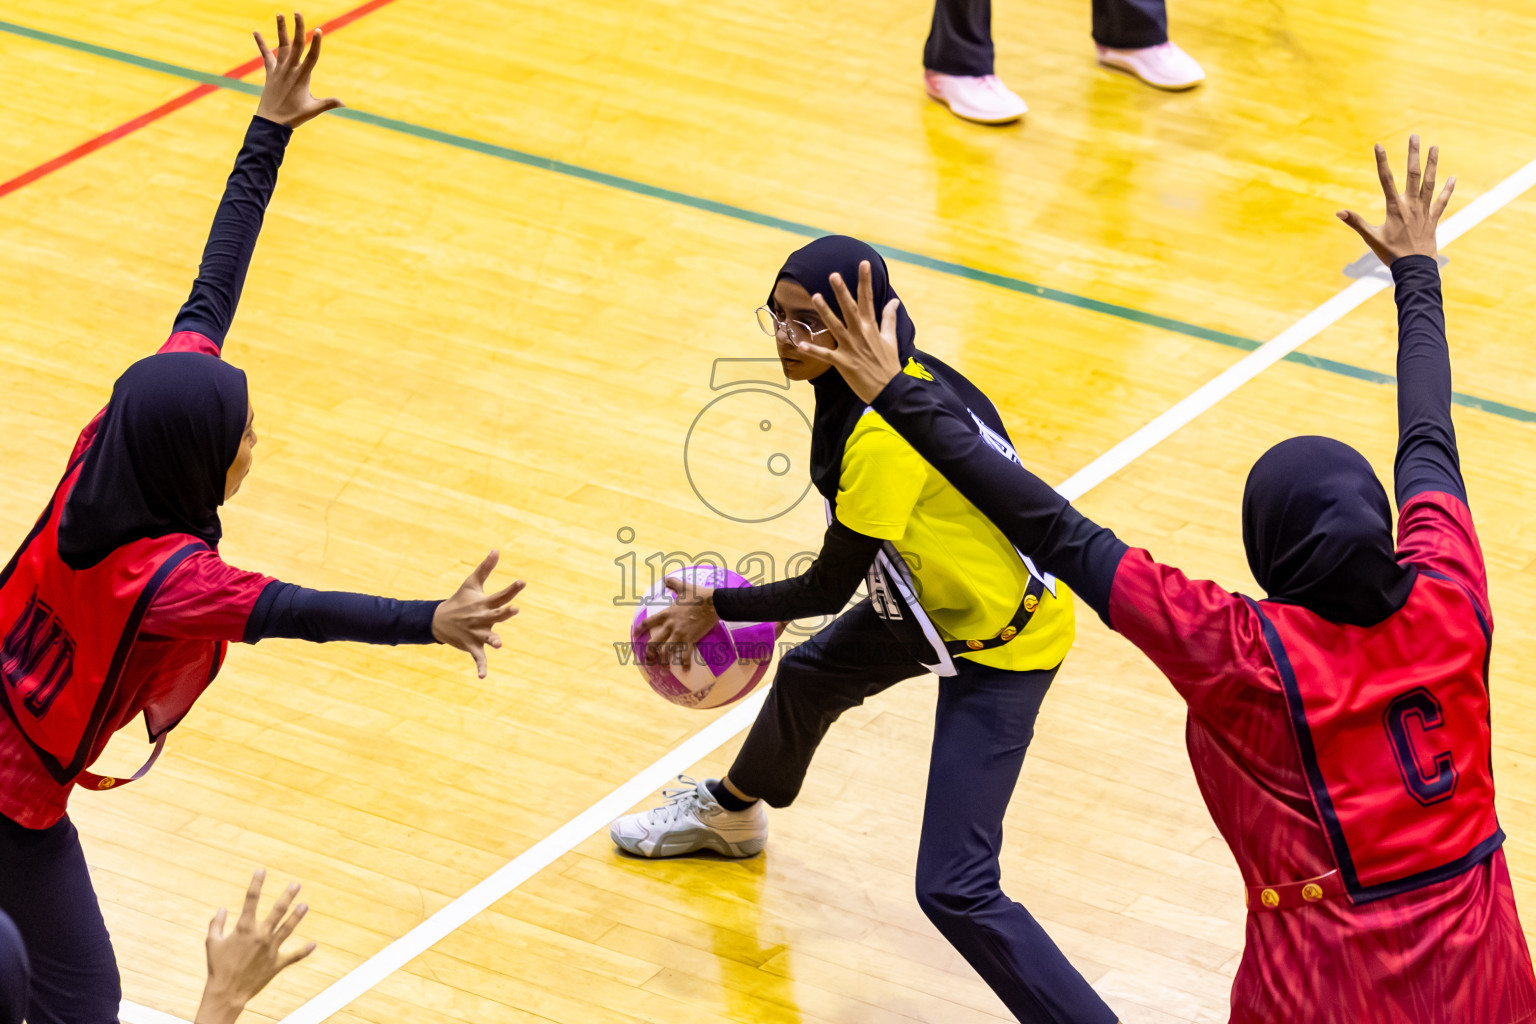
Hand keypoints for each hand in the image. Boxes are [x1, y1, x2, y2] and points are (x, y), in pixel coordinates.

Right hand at [195, 869, 314, 1023]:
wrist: (226, 993)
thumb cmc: (217, 967)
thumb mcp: (212, 943)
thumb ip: (216, 924)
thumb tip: (221, 909)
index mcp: (244, 928)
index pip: (251, 900)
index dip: (256, 883)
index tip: (261, 870)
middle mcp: (260, 936)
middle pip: (277, 911)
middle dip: (287, 896)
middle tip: (296, 885)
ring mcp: (271, 949)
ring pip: (288, 928)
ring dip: (297, 916)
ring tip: (305, 906)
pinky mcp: (277, 963)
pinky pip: (294, 956)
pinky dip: (304, 951)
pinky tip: (314, 944)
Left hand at [253, 13, 344, 127]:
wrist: (271, 122)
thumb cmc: (294, 116)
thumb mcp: (312, 110)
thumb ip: (328, 103)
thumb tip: (344, 103)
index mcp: (302, 77)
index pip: (311, 57)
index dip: (316, 43)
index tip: (318, 30)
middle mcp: (290, 70)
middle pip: (295, 44)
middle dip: (297, 28)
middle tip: (298, 12)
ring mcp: (279, 70)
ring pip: (281, 45)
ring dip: (280, 29)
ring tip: (279, 13)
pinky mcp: (270, 72)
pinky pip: (266, 55)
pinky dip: (261, 44)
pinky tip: (255, 32)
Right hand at [433, 550, 525, 677]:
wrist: (438, 620)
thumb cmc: (460, 600)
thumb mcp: (471, 583)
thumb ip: (485, 568)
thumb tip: (496, 549)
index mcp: (483, 603)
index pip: (500, 595)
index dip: (512, 589)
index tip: (523, 582)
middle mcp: (481, 618)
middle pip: (496, 615)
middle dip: (505, 612)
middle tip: (514, 609)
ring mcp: (476, 633)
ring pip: (487, 637)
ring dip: (492, 640)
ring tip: (499, 643)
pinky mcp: (472, 646)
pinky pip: (478, 658)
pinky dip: (481, 667)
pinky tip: (482, 677)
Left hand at [635, 578, 717, 670]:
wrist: (713, 603)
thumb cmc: (699, 594)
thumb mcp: (684, 586)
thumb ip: (673, 582)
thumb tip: (666, 579)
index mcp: (667, 614)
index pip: (648, 622)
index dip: (640, 629)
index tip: (635, 634)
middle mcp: (670, 626)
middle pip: (654, 642)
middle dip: (649, 653)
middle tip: (648, 660)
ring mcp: (680, 634)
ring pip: (666, 652)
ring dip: (663, 661)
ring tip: (663, 668)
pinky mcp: (691, 639)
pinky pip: (685, 654)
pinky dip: (684, 663)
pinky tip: (684, 670)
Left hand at [795, 261, 903, 403]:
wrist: (889, 389)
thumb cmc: (888, 364)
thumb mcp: (891, 339)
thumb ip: (889, 318)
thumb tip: (894, 301)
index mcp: (872, 327)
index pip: (868, 299)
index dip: (865, 281)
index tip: (863, 264)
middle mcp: (861, 334)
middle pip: (850, 308)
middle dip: (842, 291)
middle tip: (833, 275)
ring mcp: (851, 348)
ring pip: (835, 326)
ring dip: (825, 312)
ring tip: (815, 297)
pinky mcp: (843, 362)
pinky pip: (826, 355)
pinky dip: (813, 350)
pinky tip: (800, 344)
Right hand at [1337, 135, 1455, 264]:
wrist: (1414, 267)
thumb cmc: (1391, 254)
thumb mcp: (1371, 238)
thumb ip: (1356, 222)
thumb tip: (1339, 212)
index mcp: (1394, 207)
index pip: (1386, 179)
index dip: (1382, 161)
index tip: (1379, 145)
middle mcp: (1411, 205)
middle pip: (1413, 174)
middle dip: (1413, 154)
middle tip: (1414, 136)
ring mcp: (1424, 210)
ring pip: (1430, 183)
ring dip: (1432, 164)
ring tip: (1434, 147)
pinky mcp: (1433, 218)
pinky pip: (1442, 201)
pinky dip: (1448, 189)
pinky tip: (1453, 177)